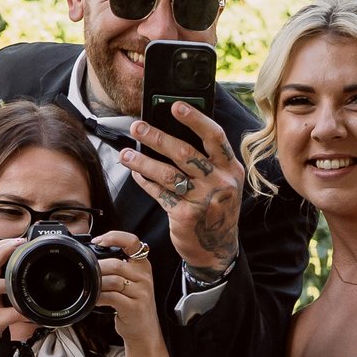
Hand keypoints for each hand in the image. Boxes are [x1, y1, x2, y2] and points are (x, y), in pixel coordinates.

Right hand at [0, 236, 38, 356]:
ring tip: (20, 278)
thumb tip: (23, 287)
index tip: (19, 238)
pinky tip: (34, 313)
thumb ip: (1, 292)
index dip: (2, 245)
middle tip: (19, 242)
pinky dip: (23, 313)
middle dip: (3, 250)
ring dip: (5, 282)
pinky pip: (8, 315)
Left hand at [93, 231, 159, 347]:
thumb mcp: (131, 282)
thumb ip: (118, 268)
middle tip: (86, 271)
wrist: (144, 331)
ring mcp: (142, 292)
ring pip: (114, 280)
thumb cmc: (133, 305)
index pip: (133, 242)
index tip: (98, 241)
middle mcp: (144, 277)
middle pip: (117, 263)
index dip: (115, 237)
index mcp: (143, 265)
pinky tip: (95, 299)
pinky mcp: (135, 307)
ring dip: (97, 283)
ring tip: (90, 287)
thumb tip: (92, 257)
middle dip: (97, 267)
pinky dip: (99, 297)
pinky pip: (112, 297)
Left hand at [122, 101, 245, 274]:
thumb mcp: (223, 183)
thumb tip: (172, 132)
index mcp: (231, 168)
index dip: (195, 119)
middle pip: (185, 153)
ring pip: (168, 174)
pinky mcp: (186, 216)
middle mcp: (220, 183)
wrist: (217, 250)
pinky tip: (135, 174)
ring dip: (143, 162)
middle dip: (156, 138)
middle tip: (137, 127)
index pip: (215, 136)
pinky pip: (160, 194)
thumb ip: (207, 161)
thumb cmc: (216, 209)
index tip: (175, 106)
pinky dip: (145, 183)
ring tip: (125, 154)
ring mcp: (204, 201)